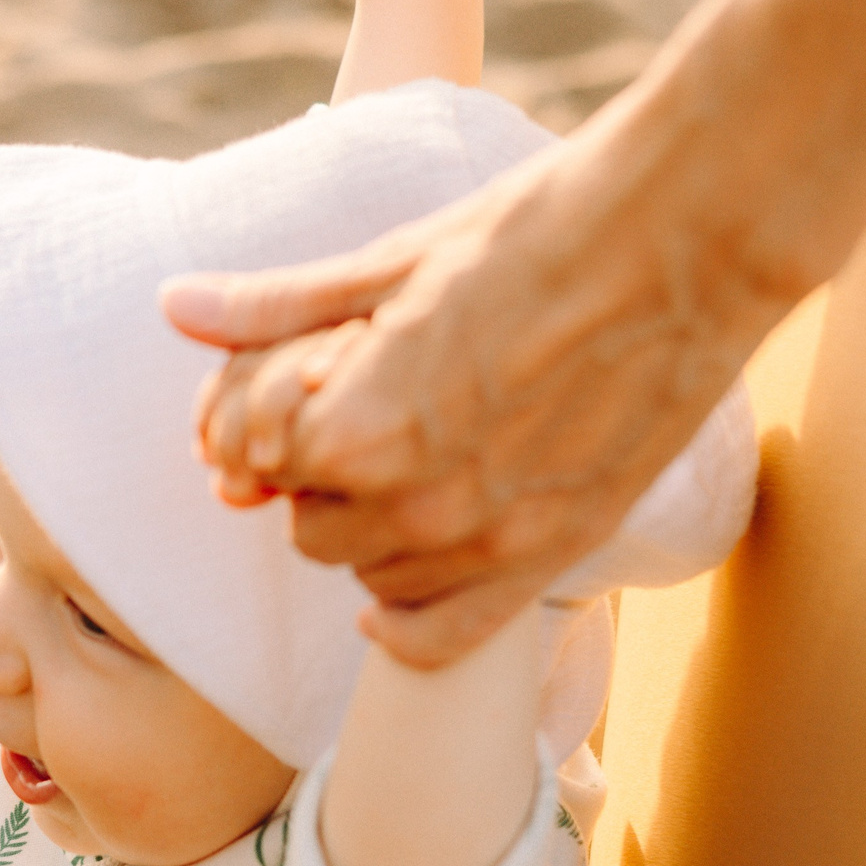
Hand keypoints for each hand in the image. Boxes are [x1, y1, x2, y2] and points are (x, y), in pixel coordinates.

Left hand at [162, 108, 801, 665]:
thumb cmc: (536, 227)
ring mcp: (492, 540)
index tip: (293, 393)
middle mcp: (420, 502)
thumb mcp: (391, 259)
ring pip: (371, 582)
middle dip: (317, 483)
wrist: (689, 235)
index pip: (258, 465)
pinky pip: (441, 637)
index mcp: (362, 424)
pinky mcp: (557, 554)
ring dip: (370, 535)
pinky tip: (403, 579)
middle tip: (356, 419)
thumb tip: (176, 307)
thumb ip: (278, 306)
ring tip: (409, 462)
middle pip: (309, 531)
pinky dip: (406, 622)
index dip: (263, 428)